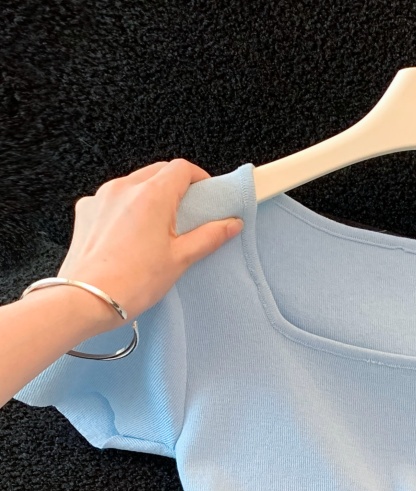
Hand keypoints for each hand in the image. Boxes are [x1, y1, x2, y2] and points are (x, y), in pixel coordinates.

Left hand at [55, 158, 243, 330]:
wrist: (87, 299)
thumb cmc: (132, 283)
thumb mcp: (180, 260)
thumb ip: (209, 237)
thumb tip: (230, 224)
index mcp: (152, 196)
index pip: (181, 168)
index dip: (198, 178)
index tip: (206, 194)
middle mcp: (124, 188)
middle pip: (157, 171)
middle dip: (175, 186)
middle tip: (187, 213)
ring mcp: (102, 197)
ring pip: (134, 184)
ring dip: (150, 196)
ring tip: (157, 228)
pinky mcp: (86, 210)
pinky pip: (112, 199)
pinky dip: (126, 208)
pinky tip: (130, 236)